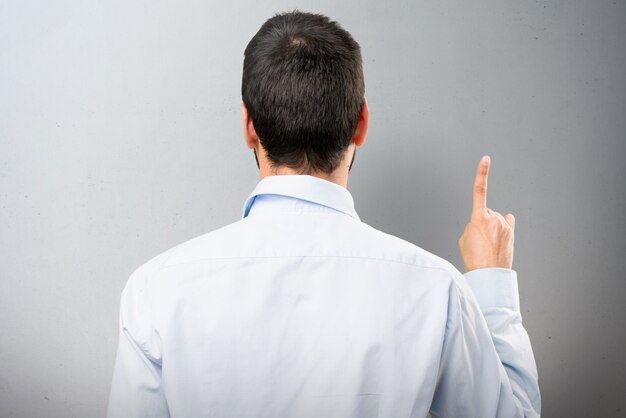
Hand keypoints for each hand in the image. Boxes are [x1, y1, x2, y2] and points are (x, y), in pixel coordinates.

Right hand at [458, 156, 514, 271]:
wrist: (488, 275)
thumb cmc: (473, 258)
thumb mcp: (464, 238)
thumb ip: (472, 225)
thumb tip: (484, 222)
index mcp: (478, 219)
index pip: (479, 191)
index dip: (482, 173)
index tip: (486, 159)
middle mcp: (494, 218)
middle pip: (485, 212)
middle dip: (481, 220)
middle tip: (477, 238)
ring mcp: (505, 225)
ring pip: (495, 218)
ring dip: (491, 226)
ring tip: (487, 244)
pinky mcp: (511, 232)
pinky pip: (506, 222)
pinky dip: (502, 226)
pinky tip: (499, 238)